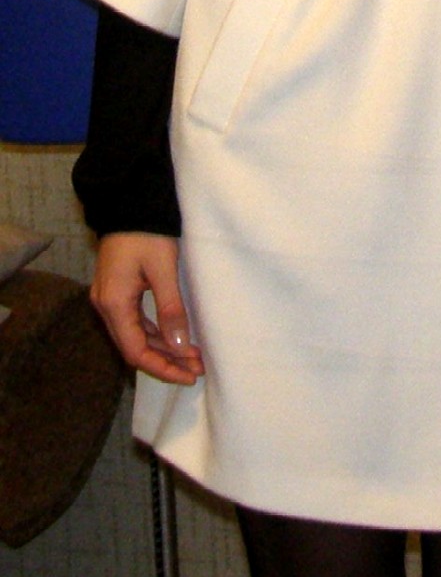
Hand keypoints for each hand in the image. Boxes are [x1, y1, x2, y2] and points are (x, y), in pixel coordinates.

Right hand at [91, 233, 203, 384]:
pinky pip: (136, 321)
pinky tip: (177, 338)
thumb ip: (171, 310)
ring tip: (193, 356)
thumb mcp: (163, 270)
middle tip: (198, 368)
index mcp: (113, 304)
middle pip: (134, 347)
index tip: (188, 375)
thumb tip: (180, 347)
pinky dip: (156, 333)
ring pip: (136, 335)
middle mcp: (106, 306)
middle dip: (166, 360)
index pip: (136, 351)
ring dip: (163, 348)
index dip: (162, 368)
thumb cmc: (147, 233)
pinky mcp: (118, 291)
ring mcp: (110, 298)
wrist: (130, 202)